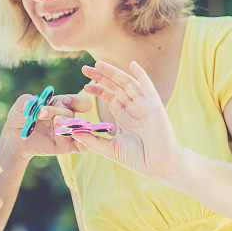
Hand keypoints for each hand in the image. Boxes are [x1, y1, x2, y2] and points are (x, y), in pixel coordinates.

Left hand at [3, 93, 91, 158]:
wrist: (16, 139)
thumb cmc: (20, 119)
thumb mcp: (18, 107)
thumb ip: (24, 101)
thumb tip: (33, 102)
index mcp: (60, 104)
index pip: (76, 100)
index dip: (75, 100)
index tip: (64, 101)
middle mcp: (67, 117)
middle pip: (70, 114)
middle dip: (57, 113)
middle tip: (42, 114)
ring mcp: (68, 132)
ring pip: (78, 129)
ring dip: (68, 127)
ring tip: (55, 123)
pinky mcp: (67, 146)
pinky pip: (82, 146)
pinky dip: (83, 143)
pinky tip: (76, 140)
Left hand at [73, 61, 182, 184]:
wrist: (159, 166)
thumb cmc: (138, 159)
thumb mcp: (110, 149)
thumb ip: (92, 141)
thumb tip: (72, 133)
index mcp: (125, 117)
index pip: (110, 97)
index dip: (98, 89)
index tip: (84, 86)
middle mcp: (134, 108)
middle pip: (116, 87)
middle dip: (101, 77)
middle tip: (85, 69)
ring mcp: (144, 105)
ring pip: (127, 83)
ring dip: (114, 73)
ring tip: (99, 65)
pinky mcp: (155, 105)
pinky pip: (148, 86)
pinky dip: (142, 75)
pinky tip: (133, 64)